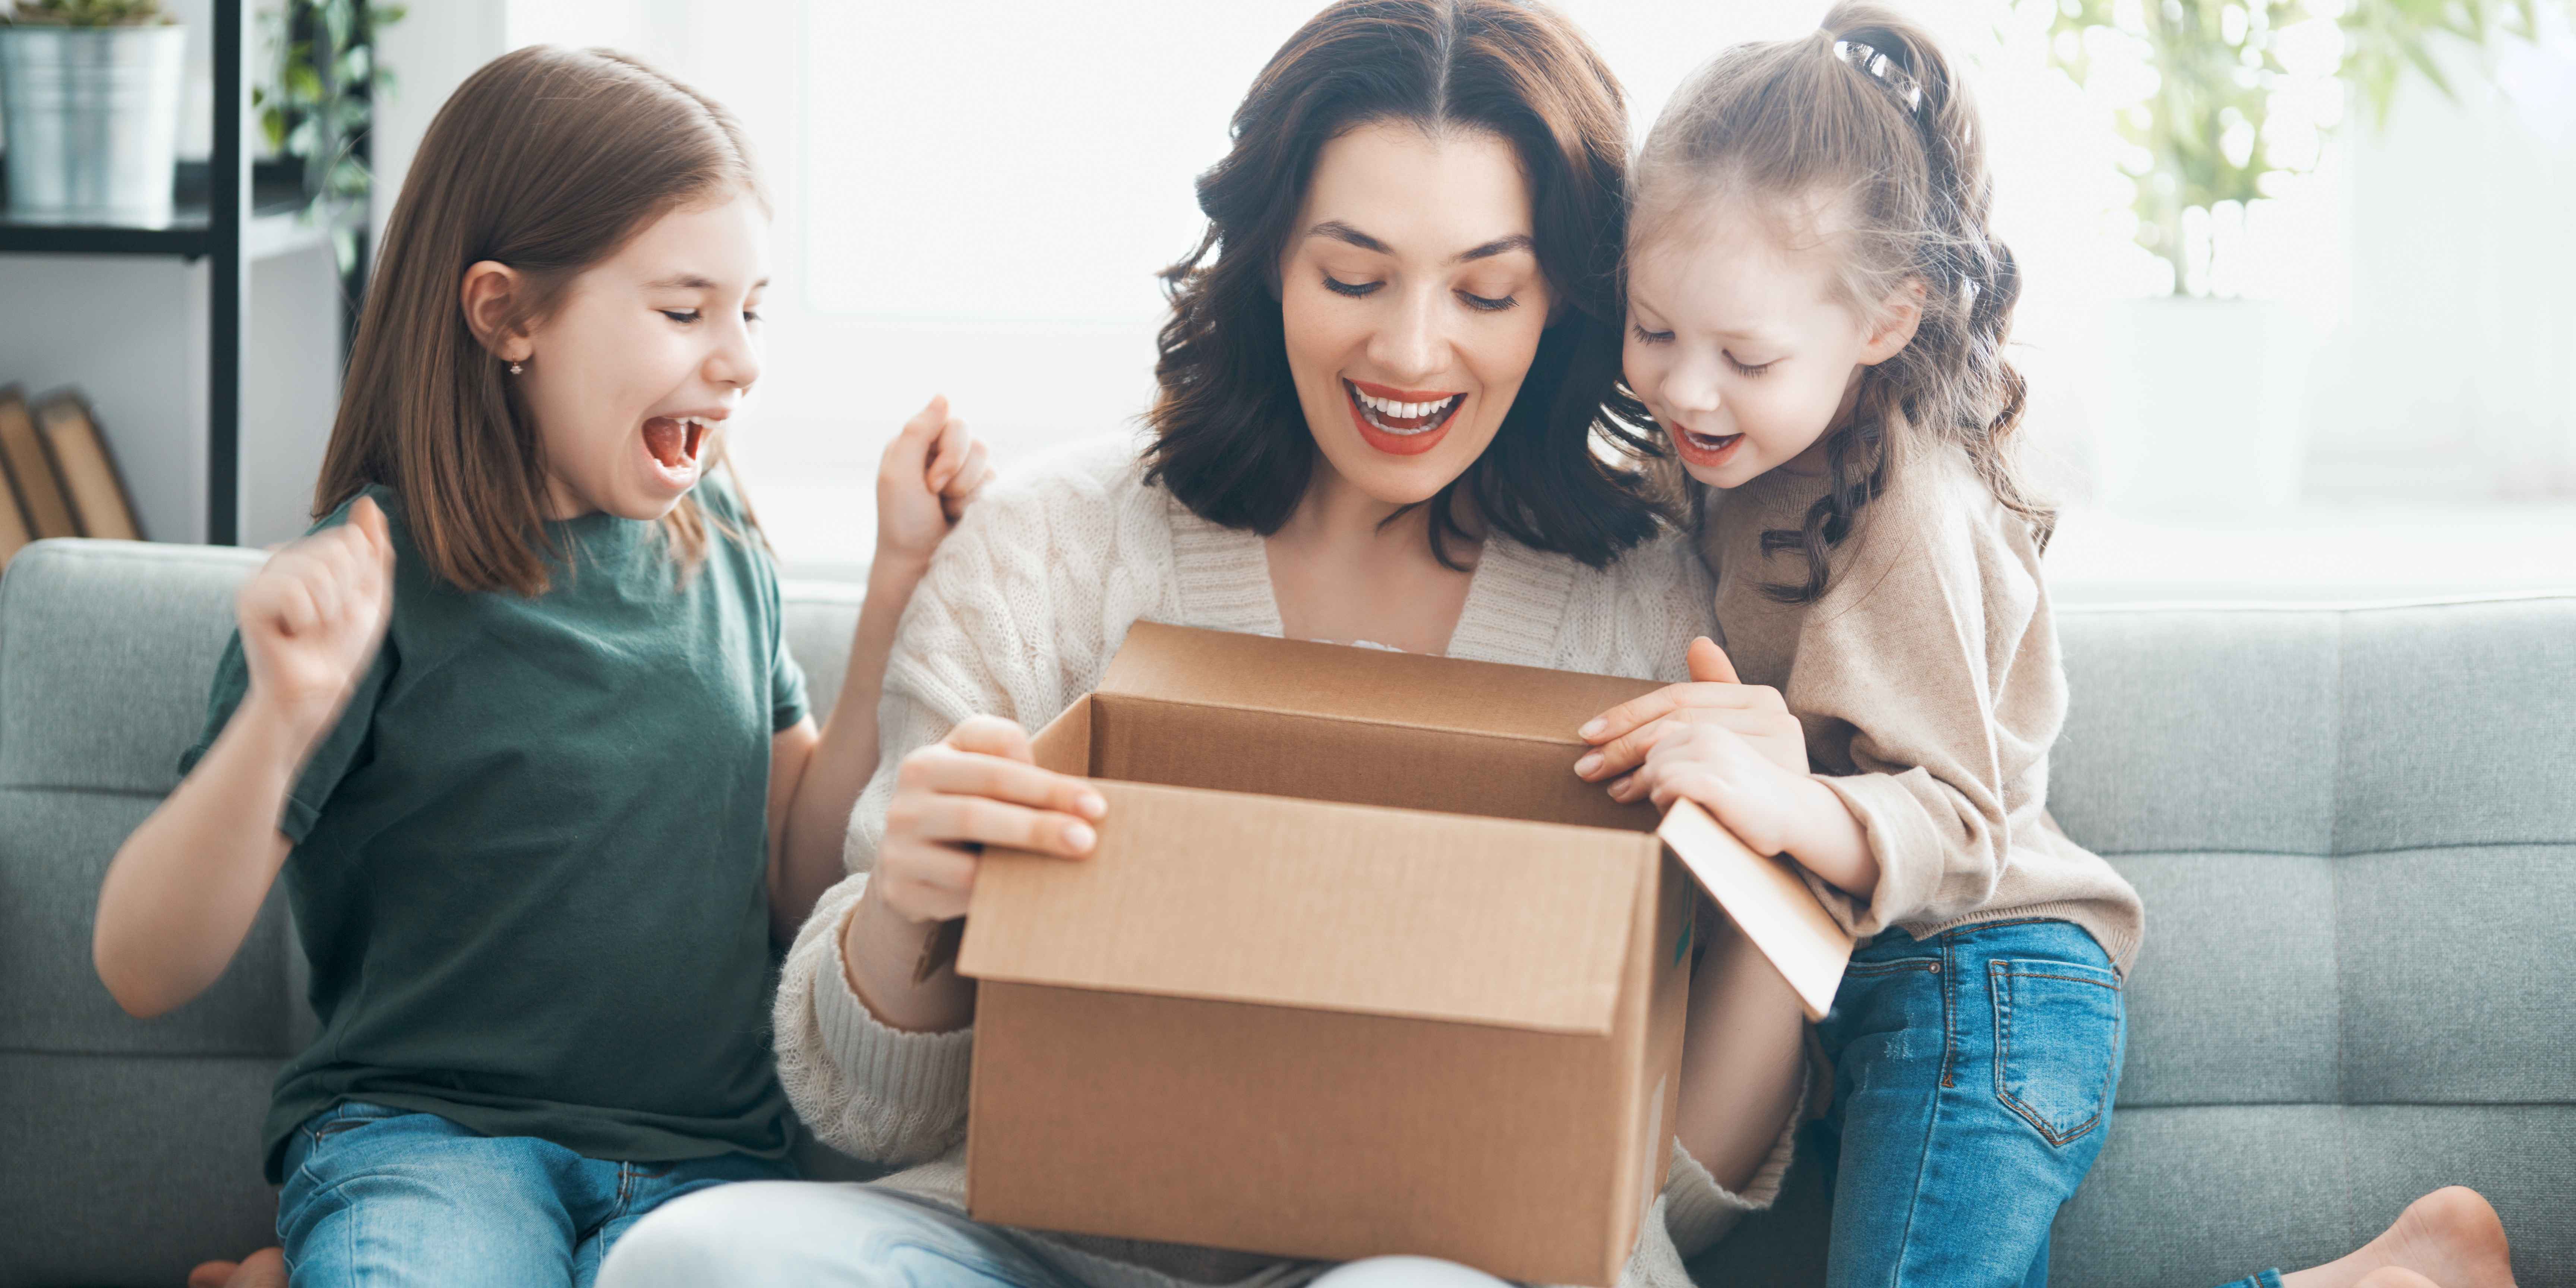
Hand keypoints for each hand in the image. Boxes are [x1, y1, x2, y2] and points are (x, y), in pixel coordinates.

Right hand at [236, 496, 393, 743]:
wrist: (320, 687)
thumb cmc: (343, 643)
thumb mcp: (371, 592)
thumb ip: (374, 548)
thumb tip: (368, 502)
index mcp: (308, 554)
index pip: (352, 540)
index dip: (360, 580)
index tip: (345, 606)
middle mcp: (281, 559)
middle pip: (337, 551)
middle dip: (346, 595)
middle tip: (327, 621)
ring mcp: (262, 577)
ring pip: (318, 571)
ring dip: (328, 610)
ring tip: (311, 628)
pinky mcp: (248, 599)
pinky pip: (293, 592)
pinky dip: (305, 619)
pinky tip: (293, 633)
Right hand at [867, 715, 1106, 924]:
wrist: (908, 865)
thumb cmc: (963, 809)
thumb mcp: (979, 774)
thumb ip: (1011, 762)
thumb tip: (1069, 797)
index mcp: (930, 760)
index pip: (994, 759)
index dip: (1048, 782)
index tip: (1095, 805)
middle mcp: (907, 798)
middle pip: (981, 805)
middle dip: (1040, 823)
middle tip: (1088, 839)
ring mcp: (899, 845)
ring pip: (968, 856)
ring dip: (1024, 857)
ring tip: (1069, 861)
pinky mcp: (901, 889)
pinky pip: (958, 893)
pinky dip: (998, 892)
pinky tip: (1032, 893)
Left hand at [875, 395, 992, 572]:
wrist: (919, 563)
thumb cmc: (902, 520)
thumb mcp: (900, 472)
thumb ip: (917, 431)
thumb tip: (943, 394)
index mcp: (916, 443)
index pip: (951, 422)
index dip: (948, 453)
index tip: (929, 482)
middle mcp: (939, 453)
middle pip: (973, 440)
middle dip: (958, 474)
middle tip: (937, 496)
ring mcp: (961, 473)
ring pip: (986, 463)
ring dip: (966, 492)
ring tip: (947, 510)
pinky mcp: (979, 492)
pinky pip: (995, 483)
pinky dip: (976, 503)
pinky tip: (959, 516)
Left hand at [1575, 637, 1806, 802]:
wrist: (1803, 826)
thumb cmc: (1765, 779)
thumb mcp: (1745, 729)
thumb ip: (1721, 690)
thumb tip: (1698, 643)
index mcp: (1760, 699)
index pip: (1679, 698)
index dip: (1631, 712)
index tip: (1592, 731)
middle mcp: (1760, 717)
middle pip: (1670, 723)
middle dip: (1621, 745)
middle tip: (1588, 766)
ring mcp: (1745, 749)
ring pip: (1668, 751)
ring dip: (1636, 772)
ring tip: (1614, 789)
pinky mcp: (1730, 783)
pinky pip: (1675, 780)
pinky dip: (1657, 790)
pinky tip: (1647, 801)